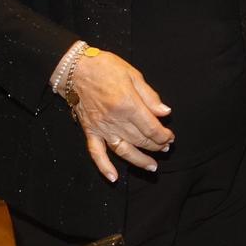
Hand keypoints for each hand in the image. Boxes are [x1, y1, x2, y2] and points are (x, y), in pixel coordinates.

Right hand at [64, 50, 173, 180]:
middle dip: (156, 146)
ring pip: (123, 150)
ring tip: (152, 166)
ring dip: (139, 160)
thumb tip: (165, 112)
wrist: (76, 69)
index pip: (151, 128)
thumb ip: (150, 96)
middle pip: (140, 140)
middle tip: (165, 148)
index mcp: (128, 104)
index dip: (163, 135)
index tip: (170, 137)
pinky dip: (104, 167)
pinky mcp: (90, 131)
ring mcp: (101, 128)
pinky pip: (96, 153)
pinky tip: (114, 177)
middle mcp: (115, 120)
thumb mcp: (133, 74)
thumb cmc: (105, 67)